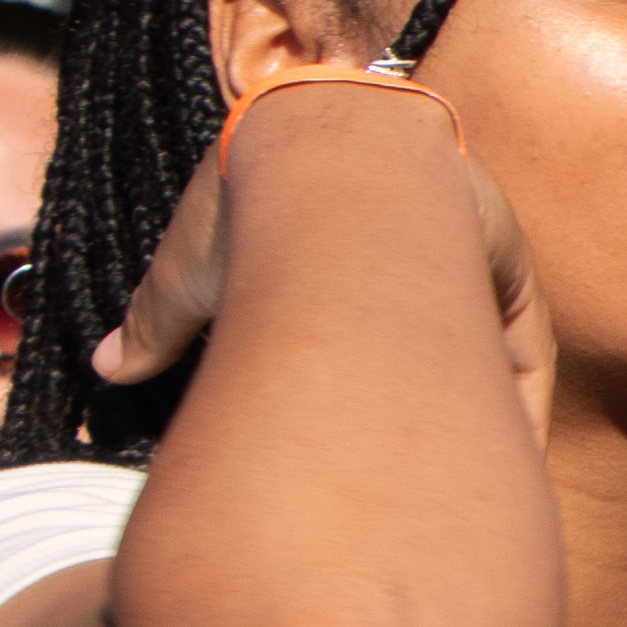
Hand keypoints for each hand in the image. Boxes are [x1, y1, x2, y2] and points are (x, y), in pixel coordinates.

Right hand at [102, 84, 548, 439]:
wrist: (316, 148)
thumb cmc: (244, 207)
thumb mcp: (189, 274)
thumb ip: (156, 324)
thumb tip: (105, 366)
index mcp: (339, 249)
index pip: (353, 322)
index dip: (351, 373)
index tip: (344, 435)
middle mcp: (414, 248)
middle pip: (431, 345)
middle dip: (421, 402)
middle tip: (410, 468)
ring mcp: (468, 253)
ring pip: (485, 350)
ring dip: (476, 412)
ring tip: (460, 477)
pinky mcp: (508, 264)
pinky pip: (521, 347)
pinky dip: (514, 401)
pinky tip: (506, 455)